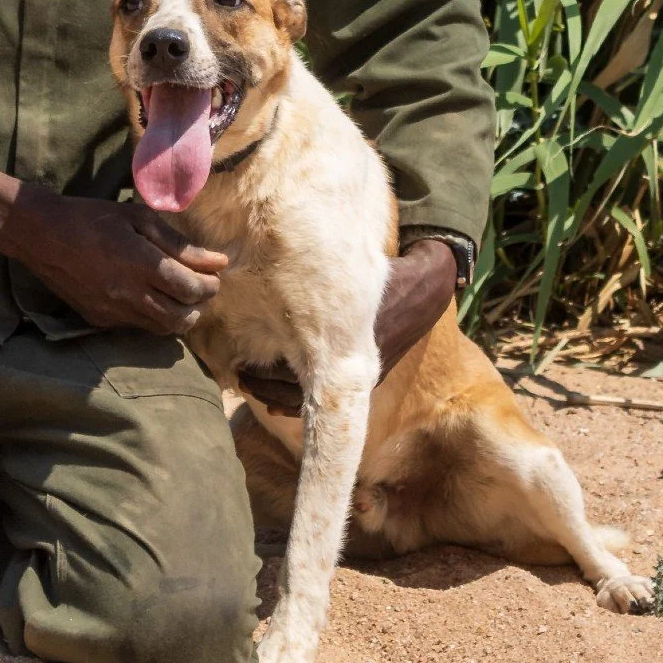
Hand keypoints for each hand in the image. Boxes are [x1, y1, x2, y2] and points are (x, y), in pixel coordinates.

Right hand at [0, 169, 227, 333]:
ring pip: (163, 329)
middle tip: (202, 285)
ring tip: (182, 294)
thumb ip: (179, 244)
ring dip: (181, 315)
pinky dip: (155, 316)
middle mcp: (129, 294)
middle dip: (200, 304)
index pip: (191, 289)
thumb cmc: (93, 218)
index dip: (210, 285)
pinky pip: (139, 326)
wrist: (43, 235)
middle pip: (182, 318)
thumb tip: (218, 262)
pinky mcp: (100, 321)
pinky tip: (153, 296)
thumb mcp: (138, 218)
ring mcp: (113, 312)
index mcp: (141, 263)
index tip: (214, 273)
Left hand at [235, 237, 459, 414]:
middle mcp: (352, 369)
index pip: (295, 378)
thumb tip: (272, 263)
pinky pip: (327, 395)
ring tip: (250, 380)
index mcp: (343, 348)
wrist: (424, 291)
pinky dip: (297, 400)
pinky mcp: (363, 375)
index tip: (239, 365)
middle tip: (238, 373)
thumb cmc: (382, 276)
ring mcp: (358, 375)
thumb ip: (316, 276)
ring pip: (311, 400)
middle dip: (265, 384)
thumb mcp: (352, 273)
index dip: (264, 376)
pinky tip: (274, 395)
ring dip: (277, 394)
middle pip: (298, 393)